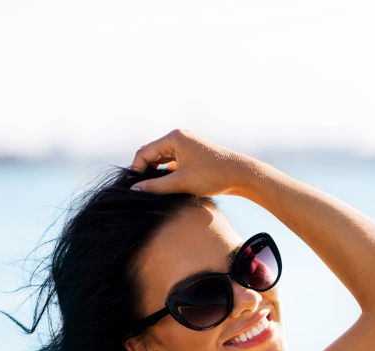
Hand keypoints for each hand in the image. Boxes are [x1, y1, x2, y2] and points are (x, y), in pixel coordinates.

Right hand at [129, 128, 251, 196]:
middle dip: (144, 170)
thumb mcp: (181, 182)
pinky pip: (172, 161)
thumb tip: (135, 190)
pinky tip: (166, 186)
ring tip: (152, 189)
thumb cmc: (212, 176)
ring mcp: (186, 144)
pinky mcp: (192, 154)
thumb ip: (156, 186)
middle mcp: (178, 137)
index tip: (133, 187)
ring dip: (155, 172)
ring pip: (162, 158)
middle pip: (151, 153)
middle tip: (140, 190)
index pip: (144, 152)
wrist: (240, 175)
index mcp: (174, 137)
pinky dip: (166, 172)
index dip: (136, 170)